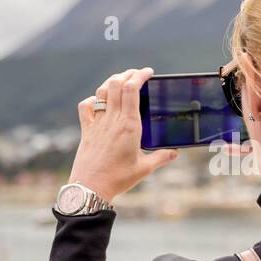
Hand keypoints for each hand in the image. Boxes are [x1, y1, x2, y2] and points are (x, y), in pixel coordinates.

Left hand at [68, 67, 177, 201]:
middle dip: (128, 73)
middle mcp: (113, 120)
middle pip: (117, 84)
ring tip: (121, 80)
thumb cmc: (118, 179)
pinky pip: (86, 107)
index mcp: (130, 126)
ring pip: (102, 91)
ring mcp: (98, 123)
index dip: (140, 76)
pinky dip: (92, 99)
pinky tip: (98, 101)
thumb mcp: (144, 169)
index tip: (148, 72)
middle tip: (137, 74)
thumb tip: (175, 153)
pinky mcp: (86, 130)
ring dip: (112, 81)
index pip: (132, 90)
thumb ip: (161, 158)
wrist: (90, 187)